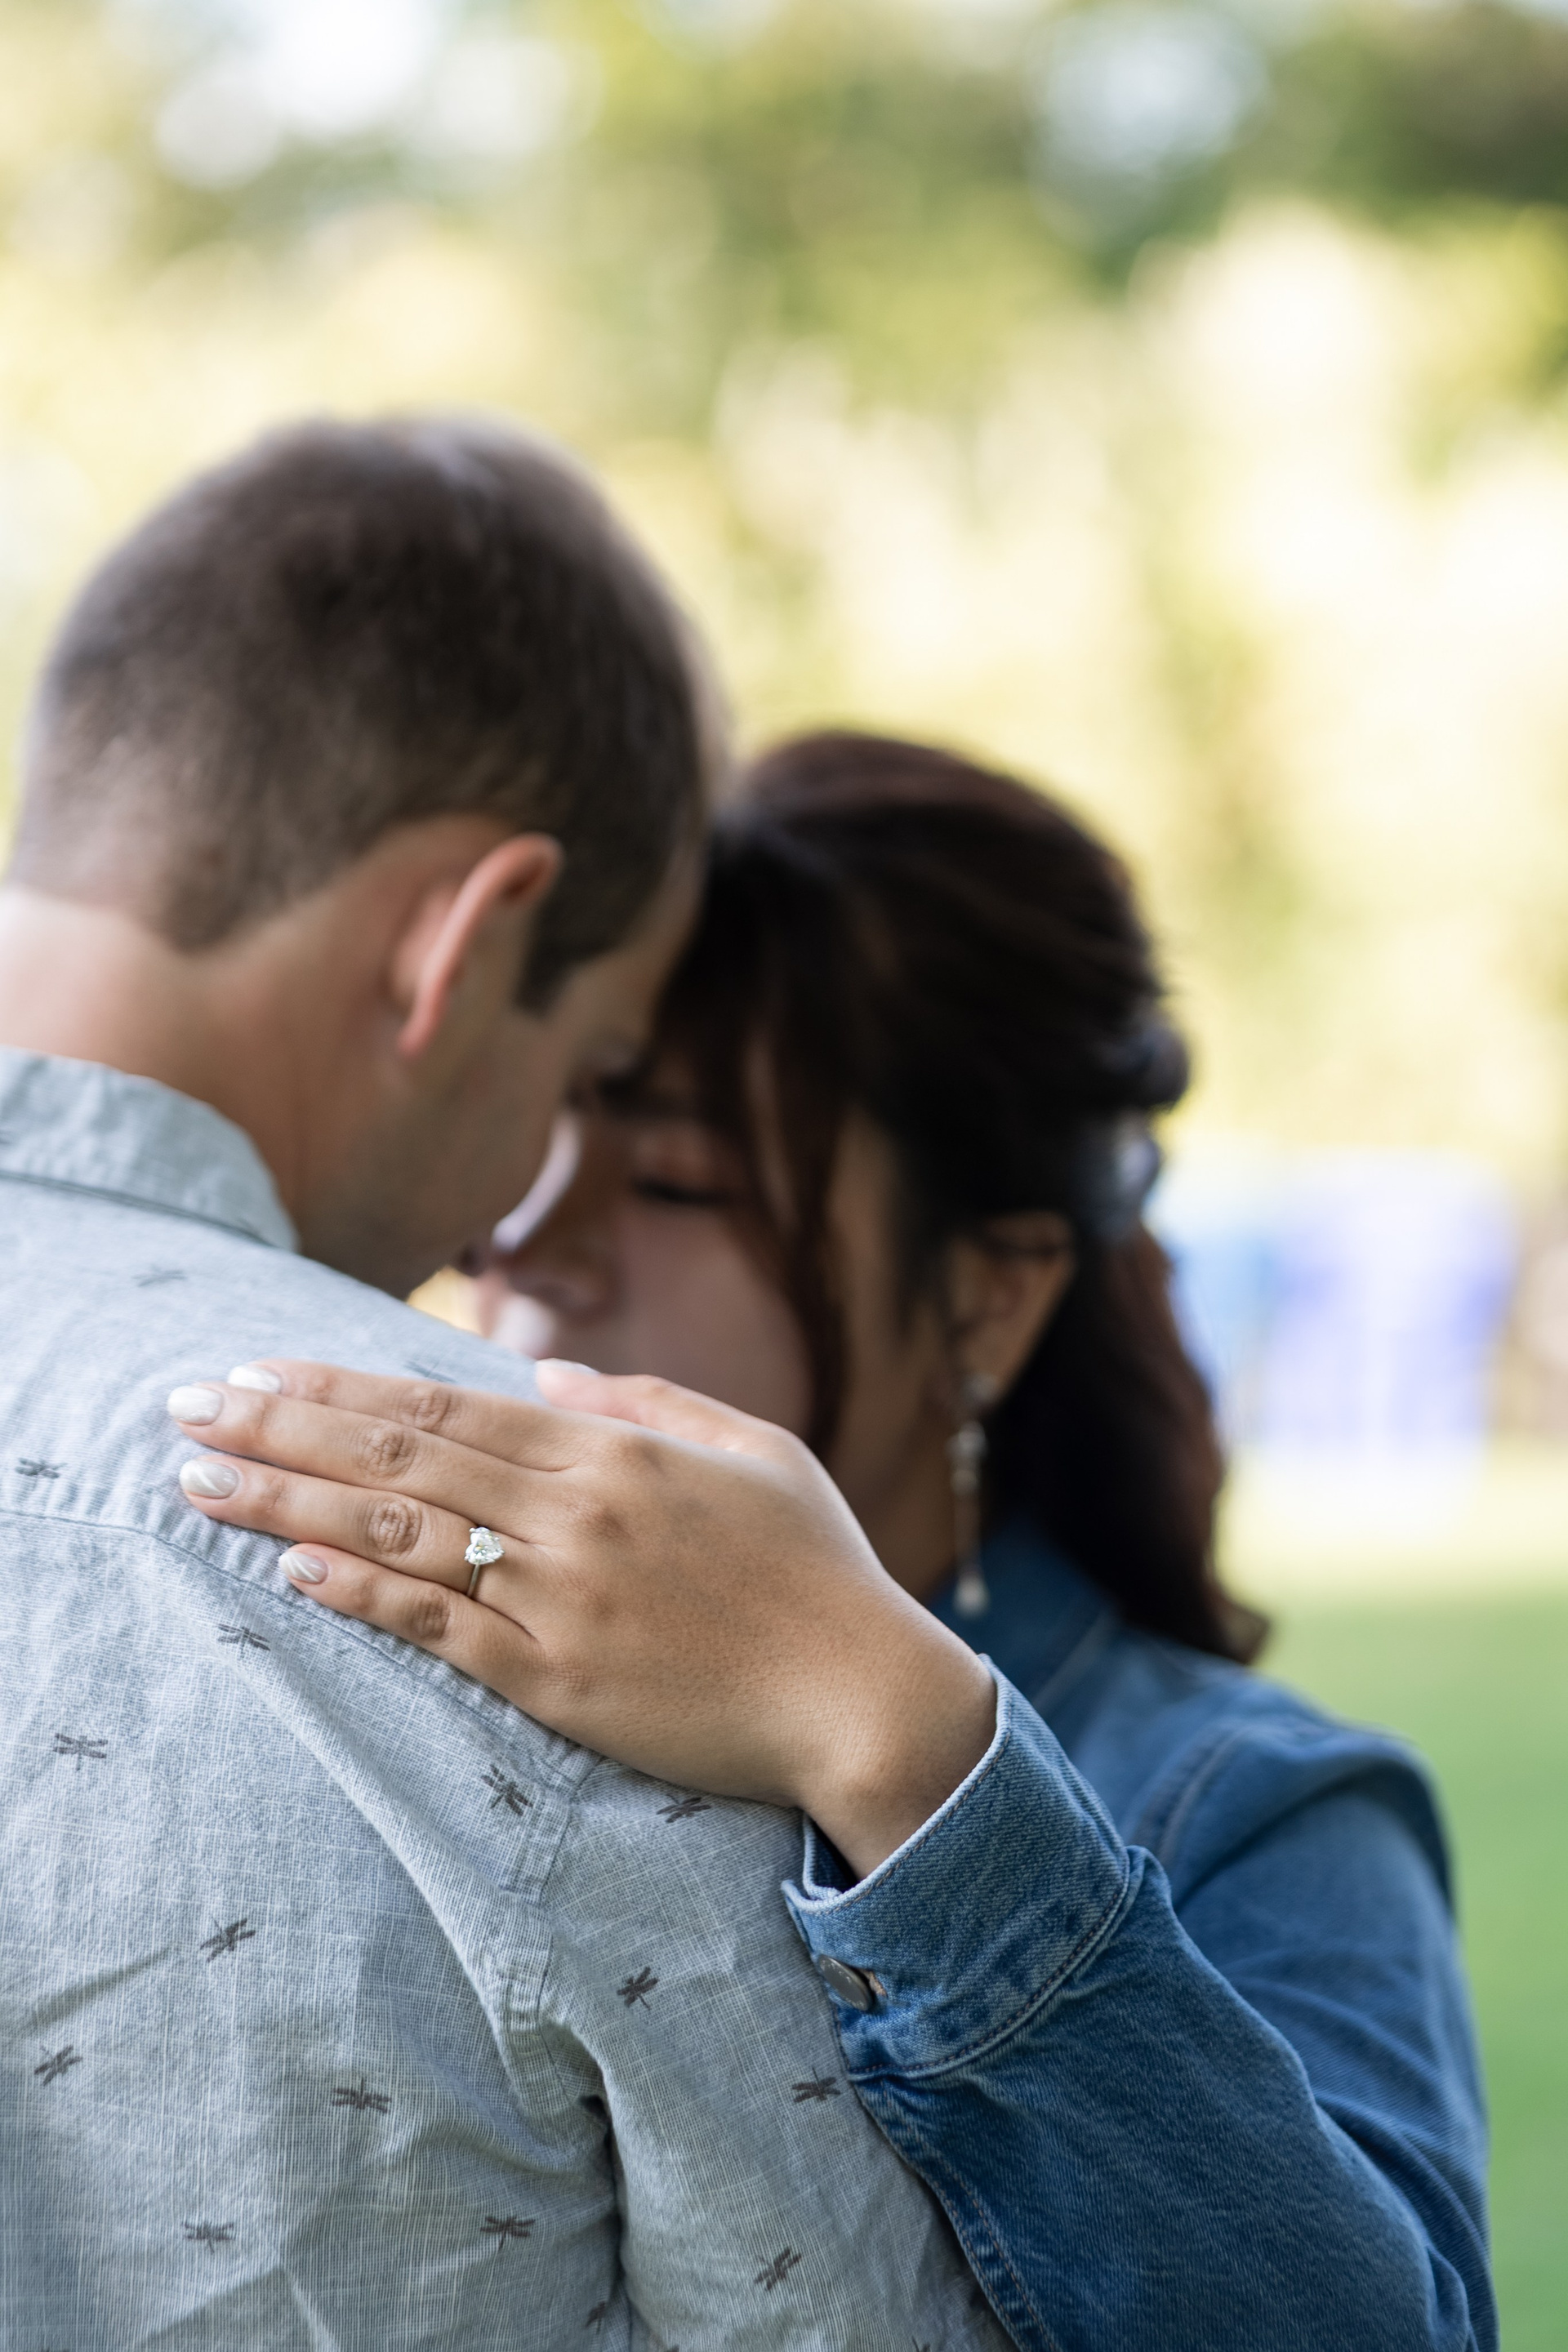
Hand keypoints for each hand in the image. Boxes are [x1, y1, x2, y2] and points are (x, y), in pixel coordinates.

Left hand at [168, 1361, 996, 1877]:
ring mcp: (561, 1599)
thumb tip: (544, 1378)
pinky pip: (444, 1631)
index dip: (341, 1386)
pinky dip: (366, 1595)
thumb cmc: (817, 1568)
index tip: (259, 1369)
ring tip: (201, 1481)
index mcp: (614, 1451)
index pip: (445, 1405)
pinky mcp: (560, 1682)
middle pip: (400, 1456)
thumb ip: (645, 1404)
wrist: (863, 1694)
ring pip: (401, 1534)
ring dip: (291, 1504)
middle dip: (283, 1427)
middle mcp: (574, 1513)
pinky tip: (296, 1568)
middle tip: (188, 1406)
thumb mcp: (753, 1451)